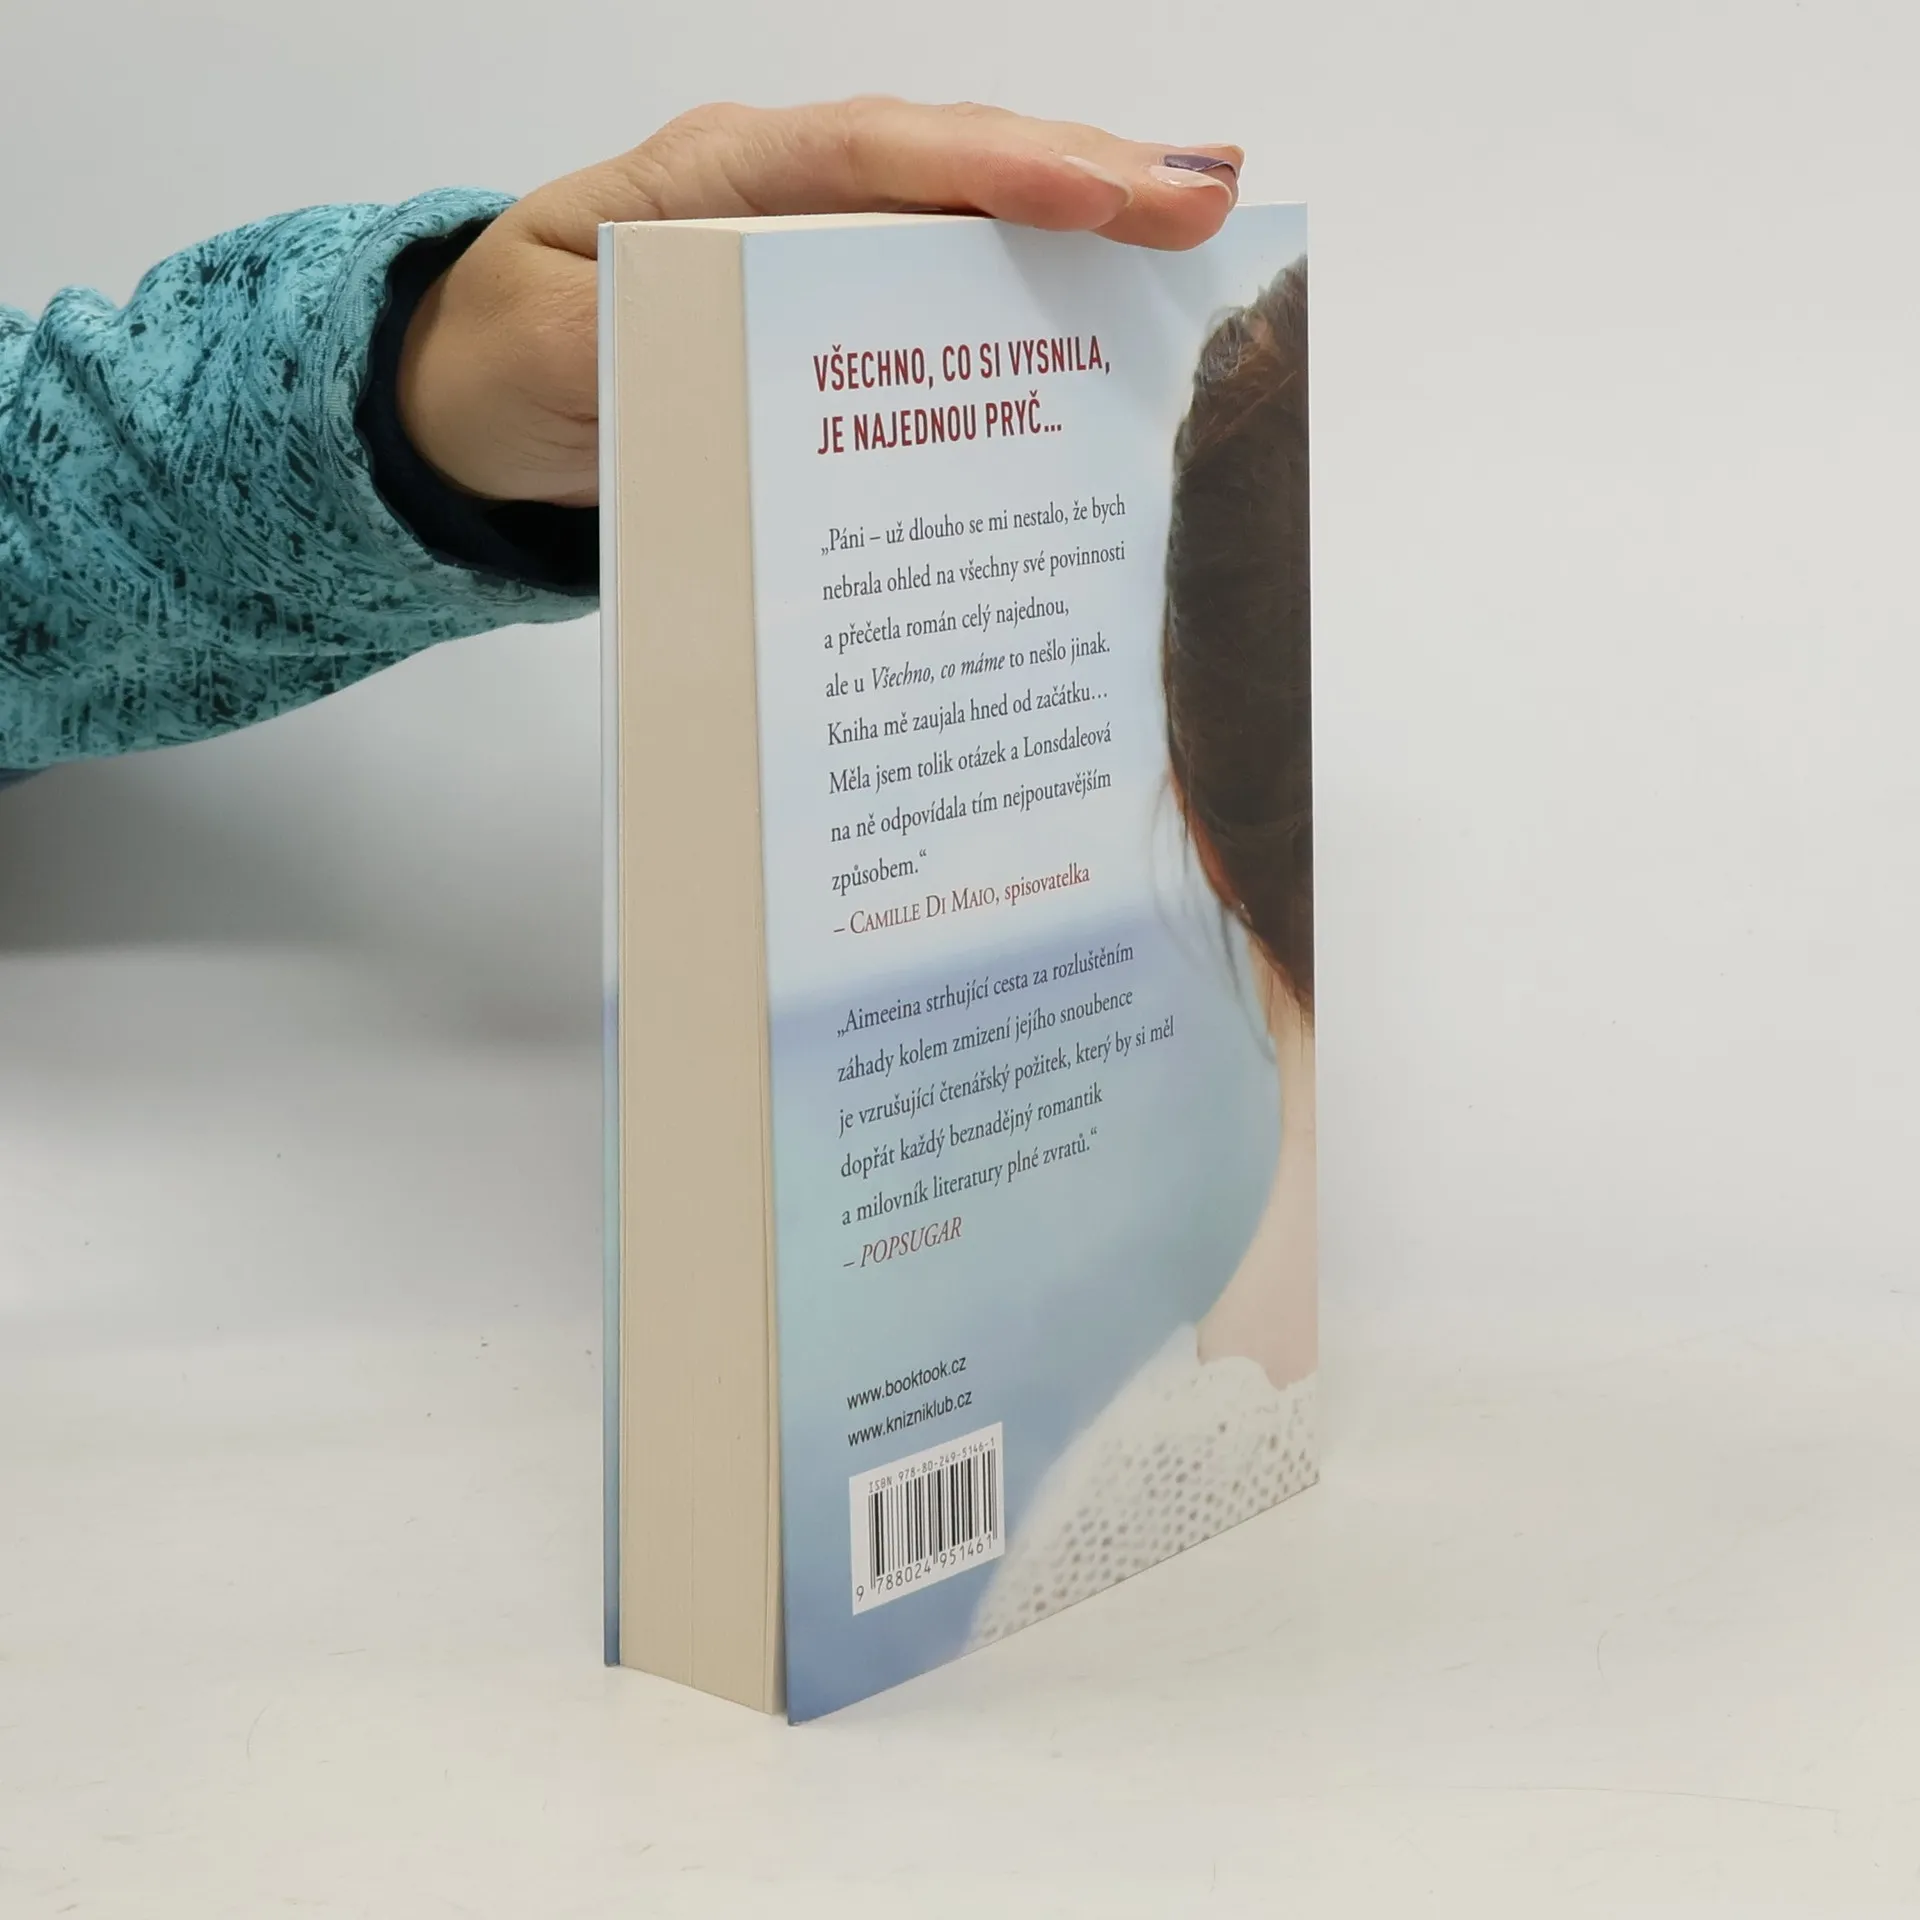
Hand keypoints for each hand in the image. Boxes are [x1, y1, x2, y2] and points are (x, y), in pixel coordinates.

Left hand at [398, 98, 1241, 505]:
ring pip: (965, 213)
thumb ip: (641, 342)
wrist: (480, 400)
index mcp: (715, 177)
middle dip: (1083, 176)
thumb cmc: (510, 359)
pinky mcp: (833, 308)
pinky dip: (1031, 284)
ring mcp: (817, 244)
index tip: (1095, 194)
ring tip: (1199, 219)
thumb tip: (762, 340)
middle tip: (1207, 197)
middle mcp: (783, 194)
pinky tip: (1111, 299)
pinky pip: (943, 284)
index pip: (870, 155)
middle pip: (950, 164)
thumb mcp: (549, 352)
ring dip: (1083, 218)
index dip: (990, 168)